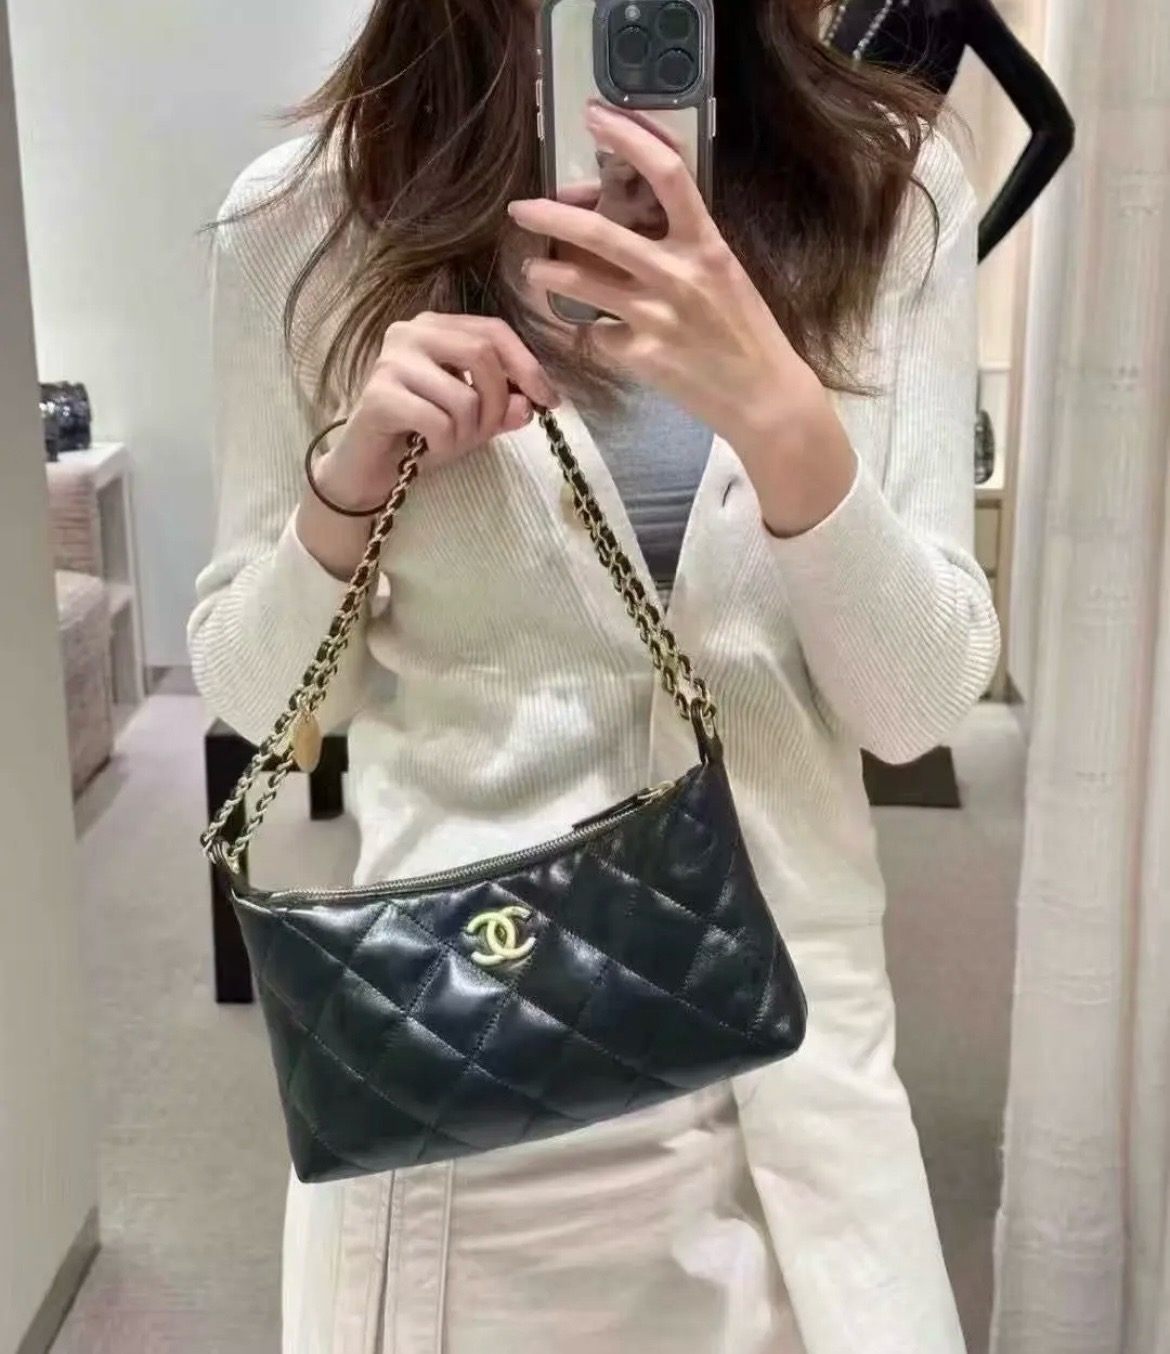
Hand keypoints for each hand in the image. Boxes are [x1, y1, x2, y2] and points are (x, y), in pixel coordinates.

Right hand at [321, 313, 557, 506]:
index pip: (494, 331)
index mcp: (436, 327)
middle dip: (497, 403)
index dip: (528, 366)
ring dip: (468, 432)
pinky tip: (427, 449)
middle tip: (486, 432)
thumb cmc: (419, 434)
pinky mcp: (379, 395)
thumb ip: (502, 407)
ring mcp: (391, 361)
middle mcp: (410, 332)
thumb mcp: (472, 420)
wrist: (367, 467)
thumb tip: (528, 404)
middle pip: (483, 354)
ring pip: (464, 395)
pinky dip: (444, 445)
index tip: (549, 402)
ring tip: (449, 443)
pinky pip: (438, 422)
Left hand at [509, 104, 855, 533]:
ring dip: (548, 273)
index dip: (628, 137)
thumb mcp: (724, 275)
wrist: (764, 397)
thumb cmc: (746, 333)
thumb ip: (682, 245)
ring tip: (534, 271)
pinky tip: (589, 333)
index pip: (666, 174)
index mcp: (707, 244)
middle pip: (600, 231)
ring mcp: (657, 317)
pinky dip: (587, 331)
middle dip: (550, 215)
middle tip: (521, 208)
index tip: (595, 116)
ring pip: (582, 282)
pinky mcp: (641, 357)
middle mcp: (679, 275)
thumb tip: (627, 217)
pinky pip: (595, 335)